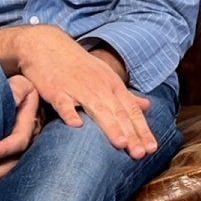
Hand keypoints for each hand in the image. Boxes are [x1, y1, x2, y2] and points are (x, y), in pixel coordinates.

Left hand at [0, 73, 41, 191]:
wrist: (19, 93)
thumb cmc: (16, 87)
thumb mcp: (20, 83)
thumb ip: (16, 89)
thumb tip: (12, 97)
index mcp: (33, 123)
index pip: (19, 140)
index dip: (4, 148)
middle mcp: (32, 142)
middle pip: (15, 163)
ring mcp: (25, 153)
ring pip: (10, 173)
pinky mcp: (16, 159)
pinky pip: (6, 176)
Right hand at [16, 29, 158, 157]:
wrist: (48, 46)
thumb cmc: (79, 66)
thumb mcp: (106, 76)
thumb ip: (126, 95)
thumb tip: (148, 106)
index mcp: (113, 85)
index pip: (132, 110)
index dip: (142, 130)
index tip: (152, 149)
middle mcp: (100, 87)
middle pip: (119, 113)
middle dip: (132, 134)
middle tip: (141, 154)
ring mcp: (78, 88)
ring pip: (98, 109)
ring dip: (111, 126)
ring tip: (121, 144)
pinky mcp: (57, 90)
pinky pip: (64, 104)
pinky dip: (70, 113)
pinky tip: (77, 126)